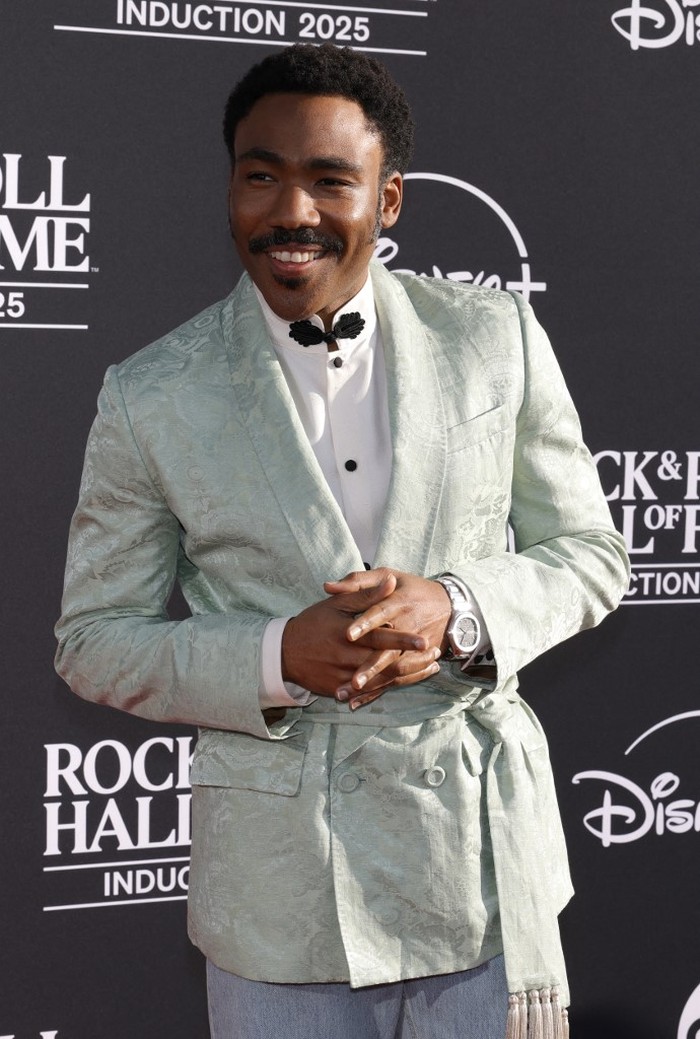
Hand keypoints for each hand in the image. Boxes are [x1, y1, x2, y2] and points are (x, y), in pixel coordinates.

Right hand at [281, 573, 437, 700]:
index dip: (404, 641)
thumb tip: (392, 582)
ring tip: (430, 667)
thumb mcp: (337, 604)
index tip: (424, 640)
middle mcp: (349, 660)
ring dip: (409, 675)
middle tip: (435, 655)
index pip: (382, 639)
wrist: (284, 653)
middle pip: (388, 665)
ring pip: (383, 681)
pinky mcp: (341, 691)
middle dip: (414, 662)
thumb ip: (366, 595)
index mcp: (350, 636)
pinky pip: (370, 693)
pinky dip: (391, 688)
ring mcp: (345, 678)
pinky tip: (407, 681)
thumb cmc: (312, 624)